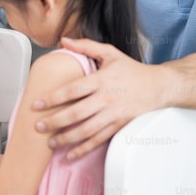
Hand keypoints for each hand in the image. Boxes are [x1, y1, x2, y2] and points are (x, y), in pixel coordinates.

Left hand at [32, 37, 161, 158]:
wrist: (158, 87)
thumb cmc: (132, 71)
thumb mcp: (111, 53)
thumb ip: (87, 46)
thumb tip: (65, 40)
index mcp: (101, 80)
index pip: (73, 90)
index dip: (53, 97)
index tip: (37, 103)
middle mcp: (106, 99)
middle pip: (76, 113)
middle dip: (55, 121)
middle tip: (38, 126)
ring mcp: (113, 115)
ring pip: (86, 130)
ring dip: (66, 138)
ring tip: (50, 142)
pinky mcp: (119, 126)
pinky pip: (99, 140)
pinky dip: (84, 149)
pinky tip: (71, 154)